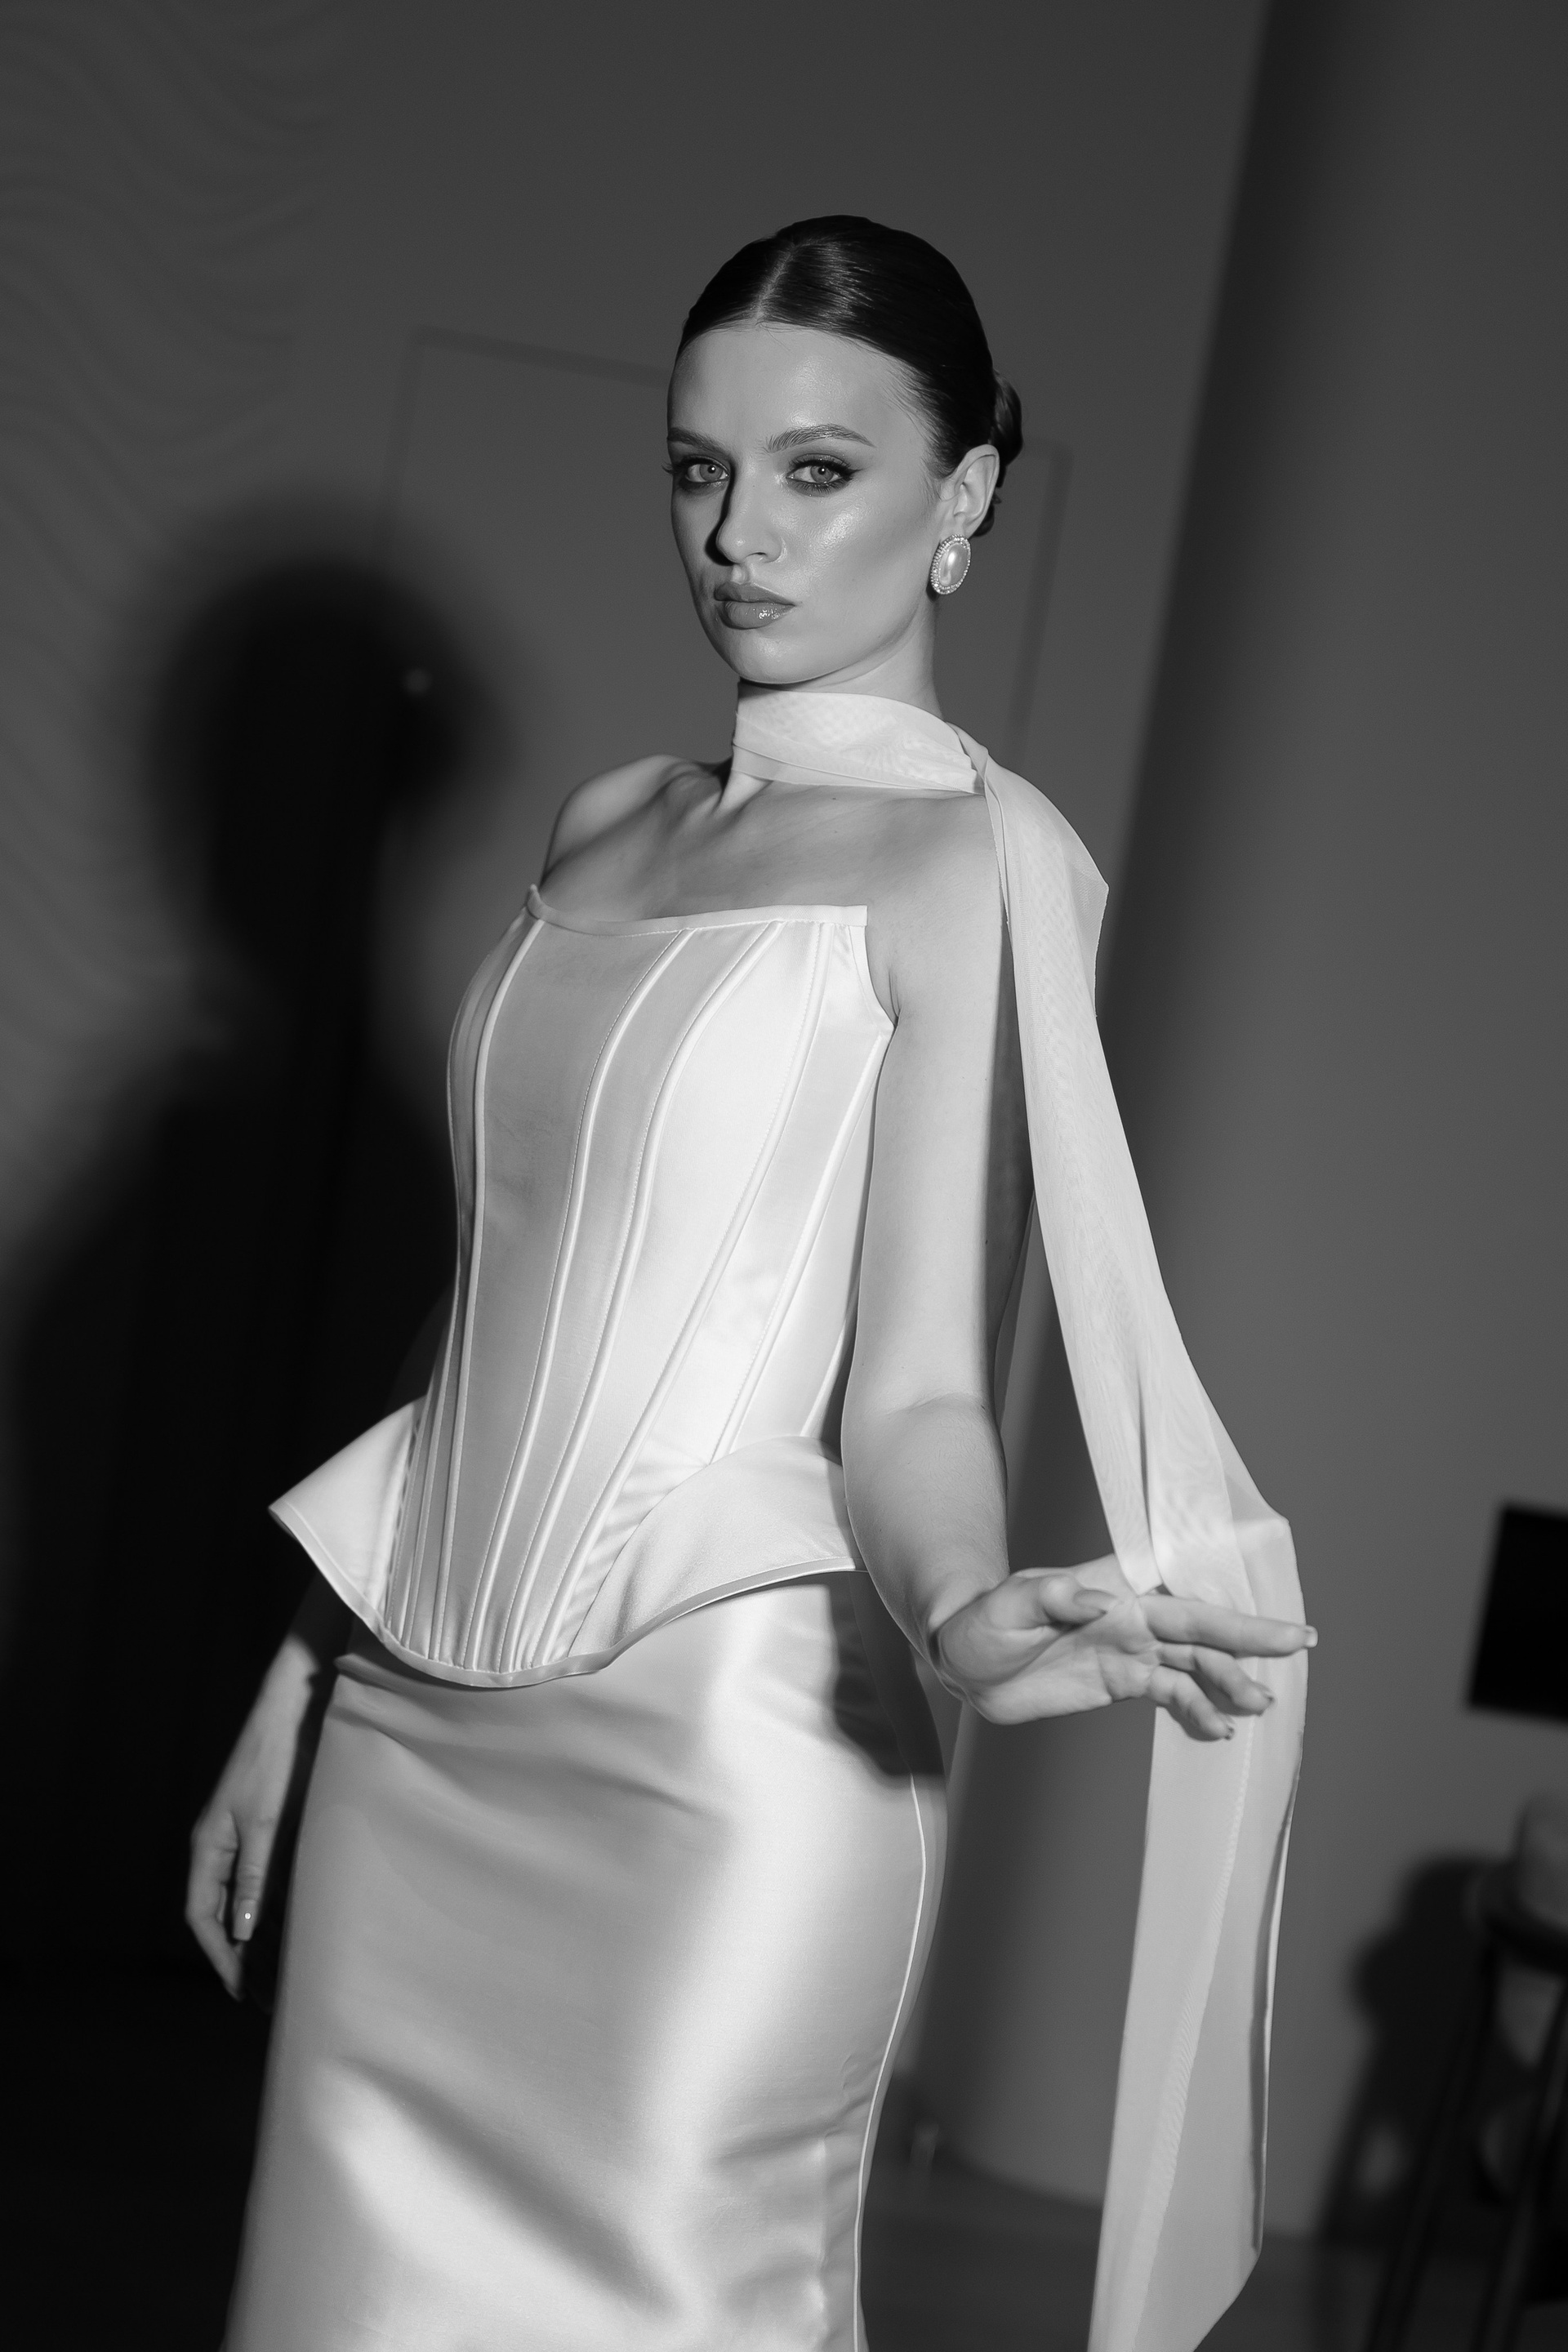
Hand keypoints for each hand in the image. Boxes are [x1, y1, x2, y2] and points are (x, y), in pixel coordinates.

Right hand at [185, 1640, 326, 1998]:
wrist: (295, 1707)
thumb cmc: (276, 1759)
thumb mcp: (265, 1822)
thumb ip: (253, 1875)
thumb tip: (241, 1931)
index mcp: (208, 1846)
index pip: (202, 1915)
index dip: (220, 1955)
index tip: (241, 1989)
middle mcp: (219, 1846)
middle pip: (221, 1914)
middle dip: (240, 1955)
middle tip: (266, 1995)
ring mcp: (242, 1836)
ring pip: (243, 1899)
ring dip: (259, 1935)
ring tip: (283, 1974)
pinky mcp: (266, 1826)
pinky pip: (263, 1879)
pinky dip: (274, 1908)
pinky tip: (295, 1928)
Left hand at [931, 1557, 1313, 1737]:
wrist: (965, 1661)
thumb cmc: (982, 1622)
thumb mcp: (1008, 1606)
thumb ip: (1052, 1598)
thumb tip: (1103, 1604)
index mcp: (1111, 1590)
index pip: (1179, 1593)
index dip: (1226, 1600)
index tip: (1267, 1606)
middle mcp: (1130, 1618)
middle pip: (1200, 1628)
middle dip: (1249, 1636)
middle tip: (1300, 1645)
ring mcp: (1129, 1651)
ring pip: (1192, 1666)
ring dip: (1227, 1682)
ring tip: (1261, 1705)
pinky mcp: (1120, 1681)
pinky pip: (1169, 1695)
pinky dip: (1197, 1711)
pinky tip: (1220, 1729)